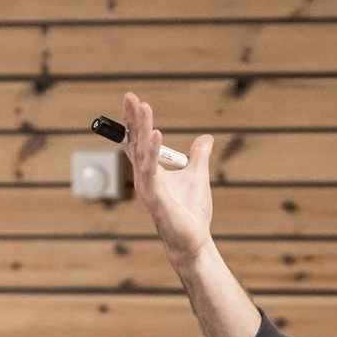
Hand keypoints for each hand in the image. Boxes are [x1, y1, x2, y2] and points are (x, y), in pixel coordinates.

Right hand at [120, 92, 215, 261]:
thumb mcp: (198, 175)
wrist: (193, 241)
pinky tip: (157, 133)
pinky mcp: (155, 197)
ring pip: (142, 151)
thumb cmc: (191, 213)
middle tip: (130, 96)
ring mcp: (147, 187)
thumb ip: (199, 155)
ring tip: (144, 106)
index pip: (139, 141)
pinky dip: (154, 151)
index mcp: (151, 172)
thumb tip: (206, 138)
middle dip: (133, 118)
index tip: (133, 101)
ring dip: (143, 128)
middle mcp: (144, 177)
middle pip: (136, 142)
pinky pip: (151, 170)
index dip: (135, 122)